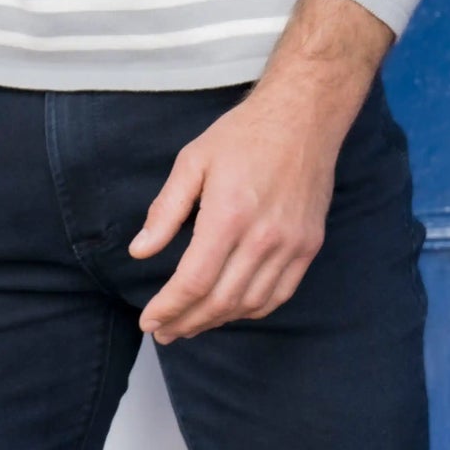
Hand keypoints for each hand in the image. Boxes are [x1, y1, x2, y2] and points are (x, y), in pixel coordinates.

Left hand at [127, 89, 343, 342]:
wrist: (302, 118)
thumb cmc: (243, 135)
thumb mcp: (193, 160)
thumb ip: (166, 209)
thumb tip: (140, 250)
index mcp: (229, 215)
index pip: (193, 281)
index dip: (167, 308)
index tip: (148, 321)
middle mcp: (263, 237)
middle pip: (220, 301)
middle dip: (186, 322)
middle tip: (164, 331)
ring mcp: (291, 245)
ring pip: (249, 304)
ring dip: (217, 321)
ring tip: (190, 324)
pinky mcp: (308, 246)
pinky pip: (279, 295)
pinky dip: (251, 310)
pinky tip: (230, 309)